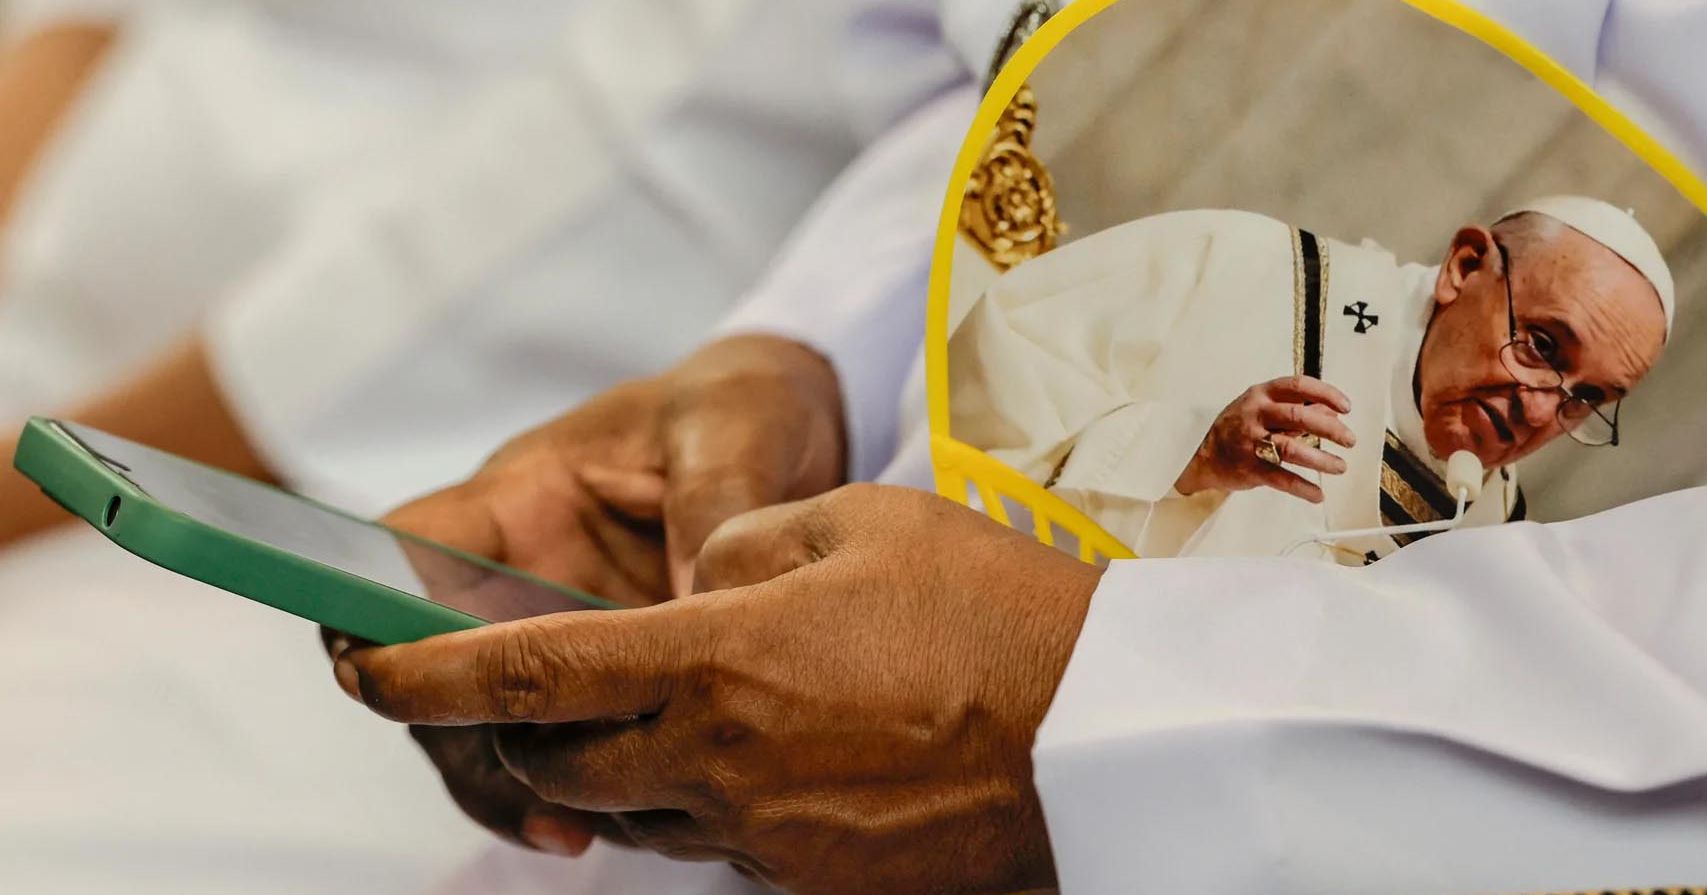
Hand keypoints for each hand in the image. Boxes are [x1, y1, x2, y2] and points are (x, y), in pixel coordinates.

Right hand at [325, 334, 846, 855]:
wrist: (802, 430)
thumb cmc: (744, 408)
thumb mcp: (733, 433)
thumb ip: (712, 507)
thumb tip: (702, 605)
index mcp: (522, 497)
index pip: (399, 550)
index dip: (363, 608)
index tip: (380, 674)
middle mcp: (521, 573)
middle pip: (432, 665)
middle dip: (456, 734)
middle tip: (522, 789)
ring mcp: (562, 634)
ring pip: (493, 723)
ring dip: (521, 781)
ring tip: (577, 828)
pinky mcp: (614, 680)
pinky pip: (572, 746)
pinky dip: (584, 789)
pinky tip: (619, 825)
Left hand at [337, 484, 1102, 893]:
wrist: (1104, 737)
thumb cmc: (994, 609)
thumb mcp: (861, 521)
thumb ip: (743, 541)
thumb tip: (696, 577)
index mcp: (718, 662)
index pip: (527, 675)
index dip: (425, 673)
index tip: (362, 668)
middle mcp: (719, 764)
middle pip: (562, 763)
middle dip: (524, 728)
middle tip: (535, 684)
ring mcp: (766, 836)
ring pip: (637, 809)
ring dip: (624, 760)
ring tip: (684, 701)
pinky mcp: (812, 879)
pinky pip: (718, 839)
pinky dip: (707, 793)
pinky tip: (775, 744)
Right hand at [1174, 375, 1356, 500]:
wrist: (1204, 457)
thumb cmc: (1239, 428)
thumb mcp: (1264, 409)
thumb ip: (1298, 408)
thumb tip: (1333, 412)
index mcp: (1261, 395)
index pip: (1298, 386)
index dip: (1326, 394)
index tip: (1346, 408)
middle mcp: (1255, 414)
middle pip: (1299, 416)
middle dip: (1330, 429)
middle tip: (1350, 440)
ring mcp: (1251, 442)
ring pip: (1292, 449)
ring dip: (1321, 460)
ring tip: (1340, 467)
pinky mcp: (1249, 468)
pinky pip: (1281, 479)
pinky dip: (1302, 488)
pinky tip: (1318, 495)